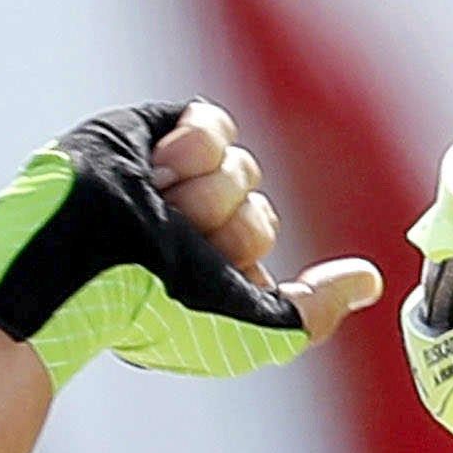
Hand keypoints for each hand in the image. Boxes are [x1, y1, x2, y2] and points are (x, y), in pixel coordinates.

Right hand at [0, 99, 379, 385]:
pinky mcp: (143, 131)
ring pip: (236, 160)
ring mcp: (163, 173)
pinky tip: (160, 171)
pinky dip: (196, 145)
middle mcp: (183, 216)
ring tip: (155, 210)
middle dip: (222, 223)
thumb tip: (371, 282)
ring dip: (204, 193)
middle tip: (174, 240)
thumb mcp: (252, 332)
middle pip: (251, 194)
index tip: (205, 272)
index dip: (241, 251)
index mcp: (201, 262)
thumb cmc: (156, 313)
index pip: (259, 229)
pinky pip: (209, 121)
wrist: (81, 265)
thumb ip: (315, 312)